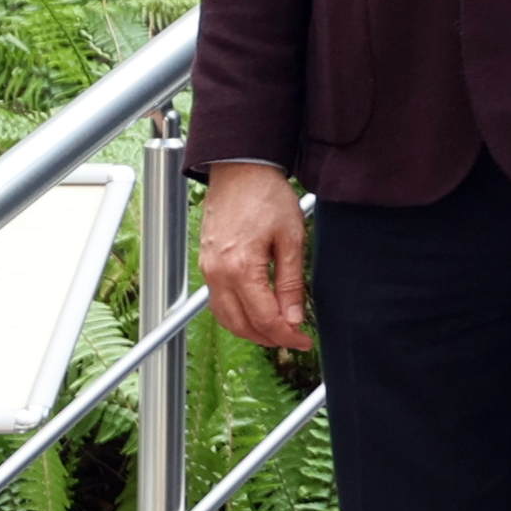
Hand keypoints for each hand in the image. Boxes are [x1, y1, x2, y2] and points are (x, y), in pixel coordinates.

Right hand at [197, 160, 311, 353]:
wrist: (240, 169)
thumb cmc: (266, 196)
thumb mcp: (292, 239)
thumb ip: (291, 283)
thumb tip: (294, 318)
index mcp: (240, 268)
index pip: (264, 318)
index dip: (287, 336)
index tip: (304, 341)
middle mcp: (218, 273)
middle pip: (241, 325)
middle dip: (269, 338)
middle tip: (293, 339)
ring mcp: (208, 269)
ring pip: (225, 318)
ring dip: (250, 330)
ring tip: (277, 330)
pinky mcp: (206, 263)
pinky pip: (217, 301)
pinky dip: (236, 315)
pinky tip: (255, 312)